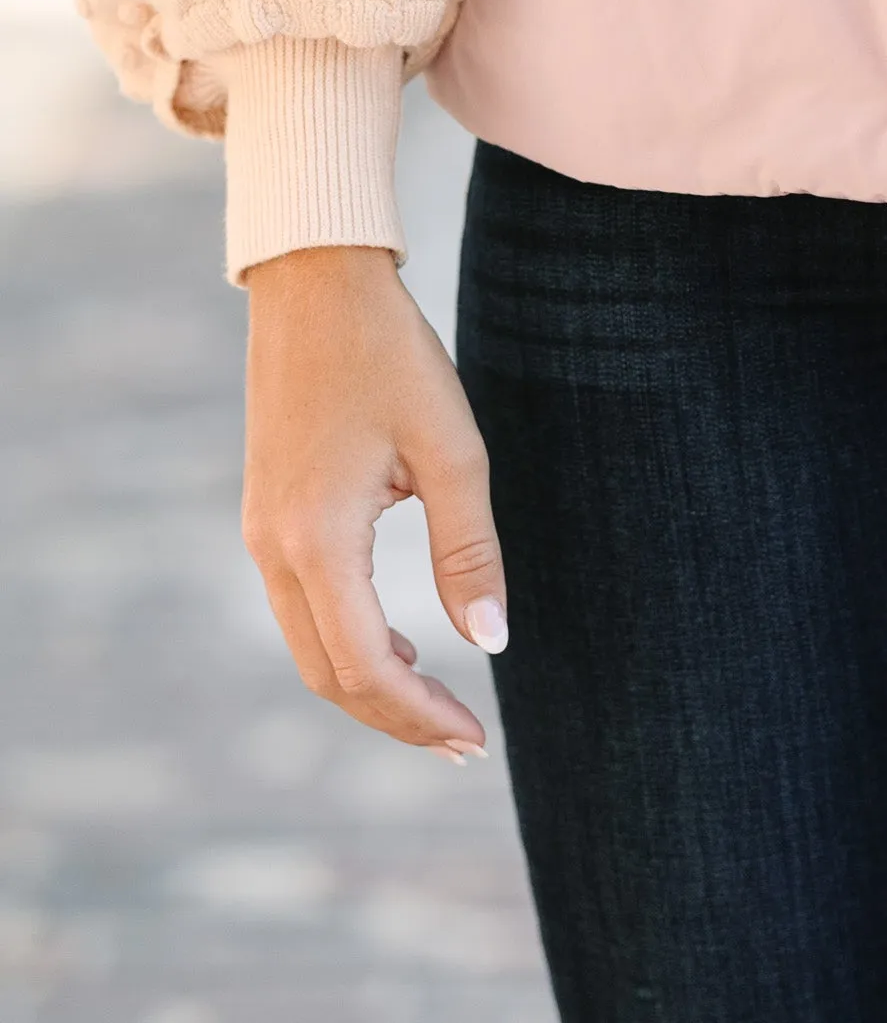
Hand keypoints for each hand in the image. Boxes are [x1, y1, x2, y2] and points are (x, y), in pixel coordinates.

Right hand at [242, 245, 505, 757]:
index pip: (366, 668)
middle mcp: (273, 550)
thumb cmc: (390, 354)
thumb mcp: (448, 447)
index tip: (474, 739)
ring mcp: (261, 533)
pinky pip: (302, 608)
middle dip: (395, 718)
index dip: (420, 716)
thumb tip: (489, 644)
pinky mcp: (266, 514)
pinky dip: (349, 641)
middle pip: (328, 675)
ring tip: (438, 703)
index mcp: (316, 542)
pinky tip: (401, 639)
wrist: (315, 282)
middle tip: (463, 741)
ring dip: (371, 684)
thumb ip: (468, 551)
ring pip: (310, 646)